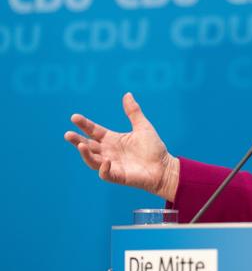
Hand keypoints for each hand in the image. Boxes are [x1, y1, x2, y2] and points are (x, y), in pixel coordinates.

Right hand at [64, 92, 178, 200]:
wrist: (164, 167)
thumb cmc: (153, 148)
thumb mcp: (142, 127)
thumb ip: (133, 112)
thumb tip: (127, 94)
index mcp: (112, 140)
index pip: (94, 131)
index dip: (84, 125)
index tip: (74, 117)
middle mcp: (109, 152)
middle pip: (88, 146)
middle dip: (77, 140)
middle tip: (68, 134)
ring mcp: (112, 165)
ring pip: (92, 160)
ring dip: (85, 154)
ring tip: (81, 146)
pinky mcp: (118, 176)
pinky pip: (106, 174)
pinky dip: (104, 169)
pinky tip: (105, 161)